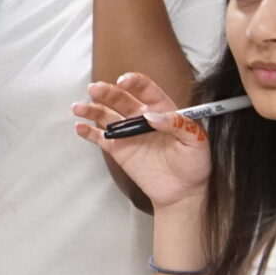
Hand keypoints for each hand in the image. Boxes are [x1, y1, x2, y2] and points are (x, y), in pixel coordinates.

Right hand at [73, 73, 211, 209]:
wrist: (184, 192)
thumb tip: (151, 116)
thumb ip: (178, 124)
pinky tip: (79, 127)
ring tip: (79, 107)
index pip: (147, 90)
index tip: (123, 81)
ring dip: (92, 109)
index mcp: (163, 109)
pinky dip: (88, 132)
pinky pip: (100, 138)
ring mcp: (128, 133)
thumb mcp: (196, 141)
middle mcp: (142, 117)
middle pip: (122, 99)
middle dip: (107, 92)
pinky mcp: (119, 150)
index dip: (135, 83)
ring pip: (107, 116)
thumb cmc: (195, 164)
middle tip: (95, 89)